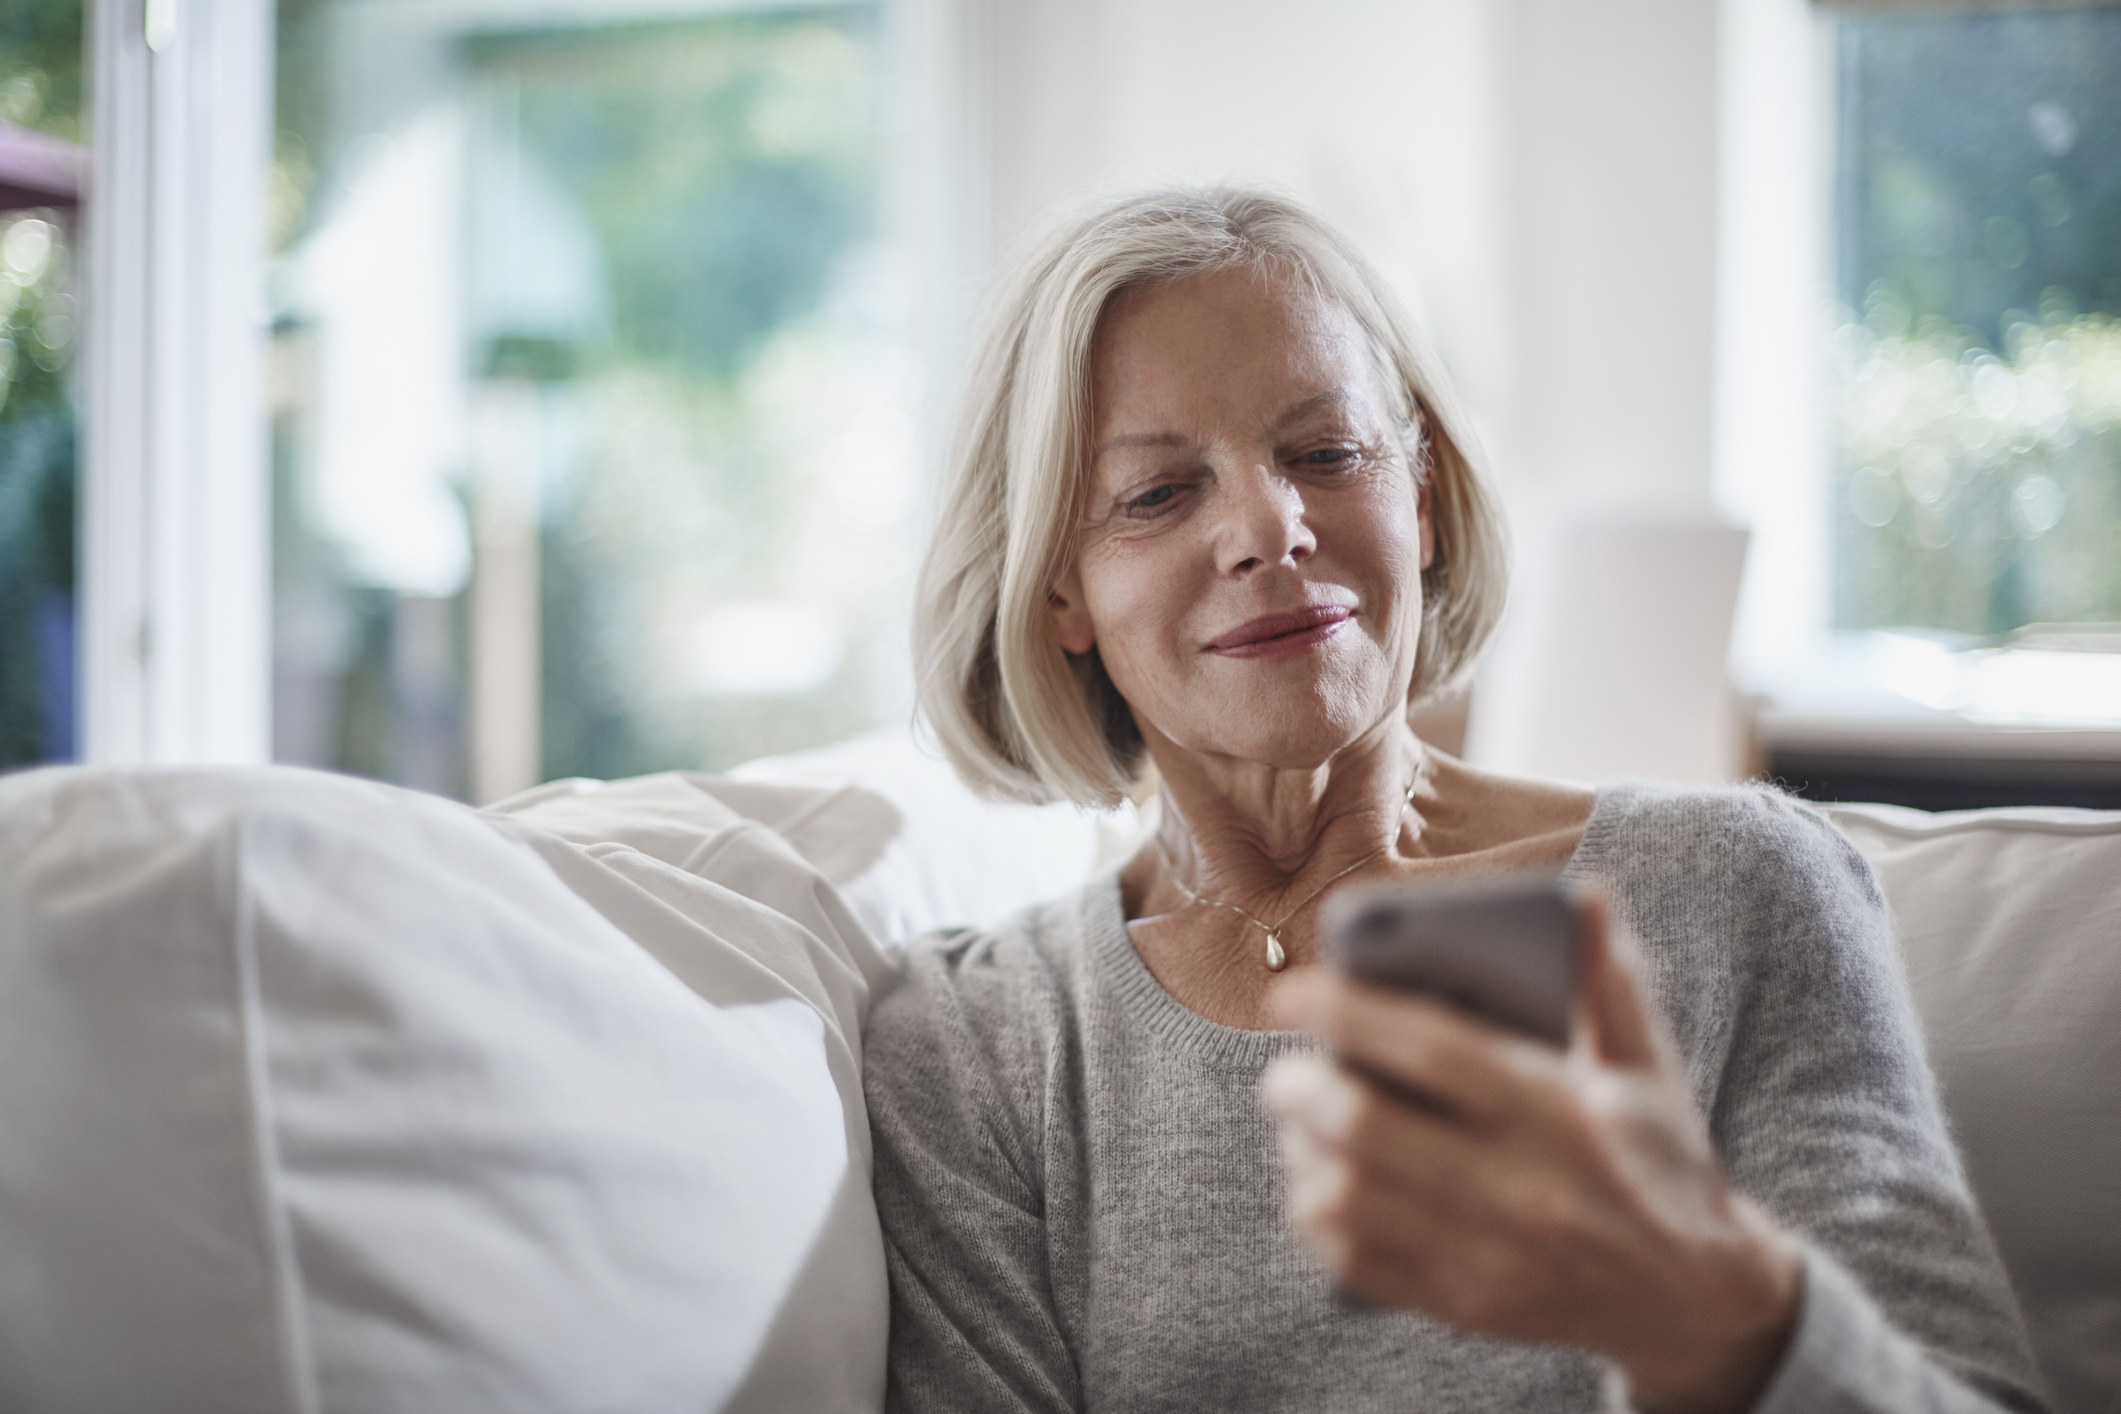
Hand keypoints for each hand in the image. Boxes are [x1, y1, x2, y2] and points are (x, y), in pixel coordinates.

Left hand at [1262, 891, 1802, 1413]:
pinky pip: (1356, 1263)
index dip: (1349, 1012)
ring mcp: (1490, 1256)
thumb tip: (1588, 894)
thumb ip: (1611, 977)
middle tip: (1283, 1069)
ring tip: (1301, 1122)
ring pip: (1347, 1200)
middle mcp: (1523, 1188)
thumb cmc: (1658, 1154)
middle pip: (1367, 1128)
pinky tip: (1320, 1181)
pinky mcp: (1465, 1306)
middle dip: (1301, 1088)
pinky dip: (1317, 1217)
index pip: (1433, 1049)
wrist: (1694, 1296)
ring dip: (1301, 1153)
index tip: (1289, 993)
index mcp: (1561, 1112)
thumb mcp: (1648, 1064)